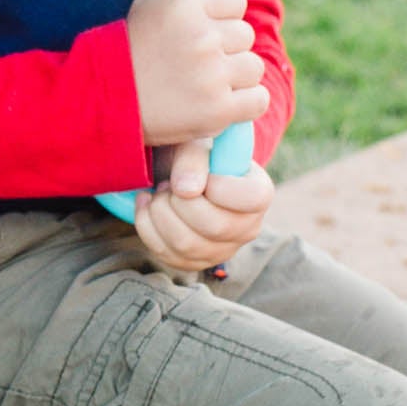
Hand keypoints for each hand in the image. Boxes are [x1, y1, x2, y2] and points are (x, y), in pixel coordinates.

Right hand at [127, 0, 267, 148]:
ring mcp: (212, 74)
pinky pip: (257, 99)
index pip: (236, 2)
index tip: (209, 32)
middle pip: (245, 35)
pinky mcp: (218, 110)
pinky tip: (223, 105)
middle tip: (202, 65)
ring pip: (254, 67)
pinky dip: (245, 104)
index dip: (223, 18)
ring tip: (208, 86)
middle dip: (227, 49)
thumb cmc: (124, 55)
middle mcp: (202, 37)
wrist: (101, 105)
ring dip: (236, 77)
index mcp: (186, 5)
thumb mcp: (145, 10)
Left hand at [134, 149, 273, 272]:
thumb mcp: (195, 143)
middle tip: (168, 182)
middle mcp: (248, 228)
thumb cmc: (195, 157)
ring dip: (160, 213)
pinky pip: (166, 254)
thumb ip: (193, 159)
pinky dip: (147, 226)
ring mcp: (222, 250)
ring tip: (158, 192)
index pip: (252, 199)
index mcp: (259, 194)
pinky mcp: (195, 262)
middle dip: (180, 201)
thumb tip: (185, 189)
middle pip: (214, 227)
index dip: (220, 185)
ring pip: (186, 245)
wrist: (179, 174)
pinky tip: (148, 205)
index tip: (203, 174)